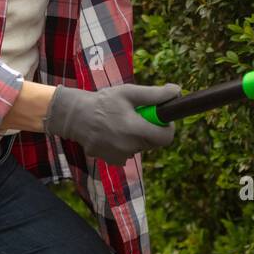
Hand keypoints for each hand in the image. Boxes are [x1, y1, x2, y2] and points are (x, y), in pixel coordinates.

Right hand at [42, 82, 182, 164]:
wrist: (75, 117)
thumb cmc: (104, 101)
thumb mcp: (129, 92)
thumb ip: (154, 94)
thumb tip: (177, 92)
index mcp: (135, 130)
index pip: (166, 138)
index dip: (166, 127)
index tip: (158, 118)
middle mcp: (129, 147)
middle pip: (153, 142)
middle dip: (149, 130)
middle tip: (135, 116)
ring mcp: (120, 156)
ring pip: (140, 147)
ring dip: (136, 137)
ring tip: (120, 123)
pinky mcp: (112, 161)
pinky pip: (128, 153)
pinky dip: (125, 145)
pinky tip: (112, 133)